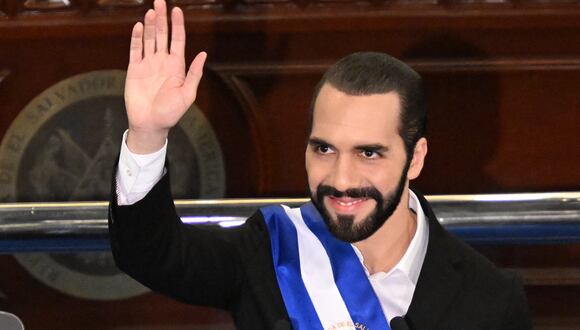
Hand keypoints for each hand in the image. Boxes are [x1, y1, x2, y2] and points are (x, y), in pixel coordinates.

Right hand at [124, 0, 205, 152]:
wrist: (150, 124)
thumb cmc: (171, 112)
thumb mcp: (187, 94)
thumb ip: (194, 73)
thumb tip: (203, 53)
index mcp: (177, 66)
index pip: (177, 40)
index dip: (177, 25)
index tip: (177, 10)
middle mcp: (162, 62)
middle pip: (163, 35)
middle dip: (162, 19)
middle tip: (160, 1)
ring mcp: (148, 64)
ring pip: (149, 39)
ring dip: (151, 25)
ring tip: (151, 12)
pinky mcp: (134, 69)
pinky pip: (135, 50)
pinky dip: (137, 38)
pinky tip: (139, 26)